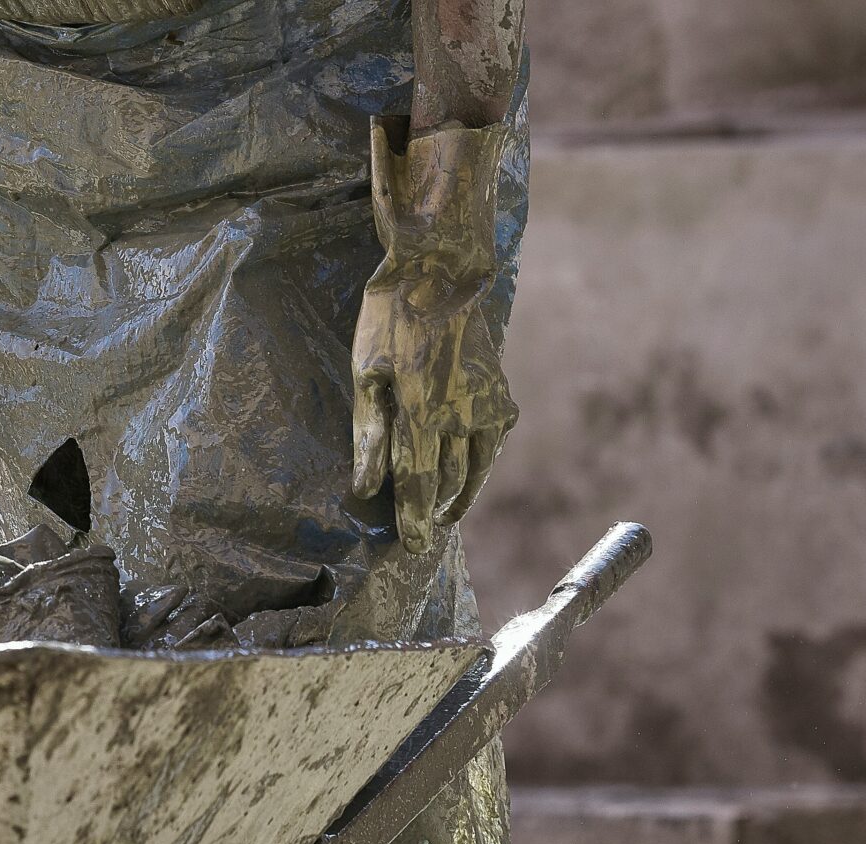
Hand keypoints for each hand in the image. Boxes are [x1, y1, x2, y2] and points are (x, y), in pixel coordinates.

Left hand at [351, 120, 516, 552]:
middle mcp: (461, 416)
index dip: (413, 520)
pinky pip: (490, 447)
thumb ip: (369, 434)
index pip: (417, 483)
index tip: (411, 549)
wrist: (445, 272)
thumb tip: (366, 488)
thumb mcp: (366, 372)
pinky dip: (477, 469)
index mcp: (422, 412)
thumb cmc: (391, 318)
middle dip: (432, 513)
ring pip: (474, 469)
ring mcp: (487, 407)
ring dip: (457, 498)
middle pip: (446, 482)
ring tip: (441, 517)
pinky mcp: (500, 397)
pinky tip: (465, 480)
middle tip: (420, 539)